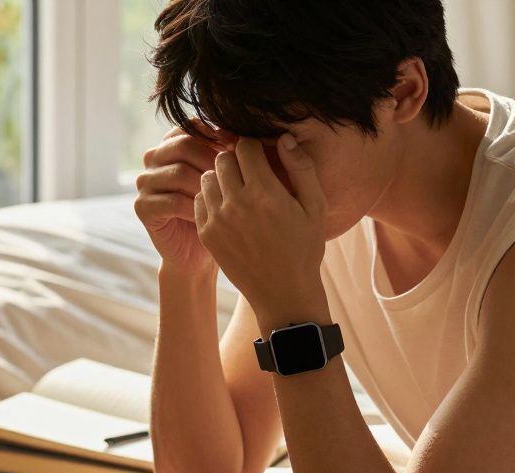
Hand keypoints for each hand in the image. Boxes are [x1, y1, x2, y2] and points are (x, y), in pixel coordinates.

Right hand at [134, 121, 234, 273]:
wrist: (200, 252)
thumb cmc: (221, 209)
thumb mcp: (229, 176)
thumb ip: (232, 151)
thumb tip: (247, 132)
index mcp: (173, 141)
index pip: (193, 126)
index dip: (218, 136)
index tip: (240, 150)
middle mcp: (154, 156)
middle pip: (184, 145)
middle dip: (212, 161)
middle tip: (236, 179)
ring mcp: (144, 181)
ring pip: (178, 173)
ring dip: (206, 187)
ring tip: (226, 200)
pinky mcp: (142, 206)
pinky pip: (172, 201)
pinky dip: (195, 209)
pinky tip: (213, 218)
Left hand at [194, 135, 328, 313]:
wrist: (283, 292)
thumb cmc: (304, 247)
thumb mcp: (315, 206)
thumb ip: (301, 168)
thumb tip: (284, 137)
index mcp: (265, 193)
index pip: (244, 146)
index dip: (254, 146)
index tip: (261, 156)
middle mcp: (236, 204)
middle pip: (222, 158)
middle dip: (236, 159)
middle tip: (249, 171)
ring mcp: (217, 220)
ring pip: (207, 177)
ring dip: (221, 177)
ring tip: (238, 189)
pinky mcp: (206, 234)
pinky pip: (199, 200)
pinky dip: (211, 198)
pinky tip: (228, 207)